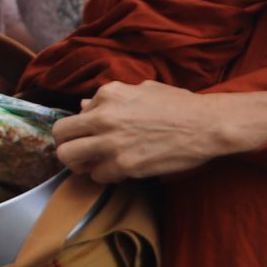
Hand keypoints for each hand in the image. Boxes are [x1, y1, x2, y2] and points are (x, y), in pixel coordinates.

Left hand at [52, 80, 266, 180]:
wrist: (206, 125)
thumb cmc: (178, 105)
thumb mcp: (141, 91)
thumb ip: (109, 99)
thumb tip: (85, 106)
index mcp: (108, 94)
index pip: (73, 115)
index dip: (78, 129)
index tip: (87, 136)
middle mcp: (104, 116)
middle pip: (61, 137)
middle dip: (66, 147)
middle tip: (79, 154)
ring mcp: (112, 143)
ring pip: (71, 159)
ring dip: (81, 164)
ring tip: (96, 164)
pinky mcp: (124, 165)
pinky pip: (98, 175)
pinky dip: (106, 175)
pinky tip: (121, 169)